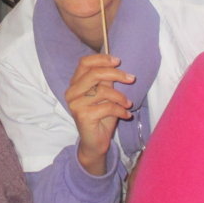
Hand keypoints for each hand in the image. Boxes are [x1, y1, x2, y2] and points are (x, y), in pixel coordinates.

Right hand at [64, 53, 133, 175]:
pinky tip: (126, 115)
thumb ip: (106, 81)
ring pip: (103, 91)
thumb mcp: (105, 95)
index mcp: (75, 83)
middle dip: (116, 74)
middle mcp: (72, 92)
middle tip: (131, 78)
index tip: (118, 61)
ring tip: (128, 104)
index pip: (84, 63)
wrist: (95, 143)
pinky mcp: (83, 116)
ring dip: (121, 97)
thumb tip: (117, 64)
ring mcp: (75, 104)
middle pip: (94, 73)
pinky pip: (107, 107)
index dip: (102, 59)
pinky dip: (121, 110)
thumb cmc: (101, 117)